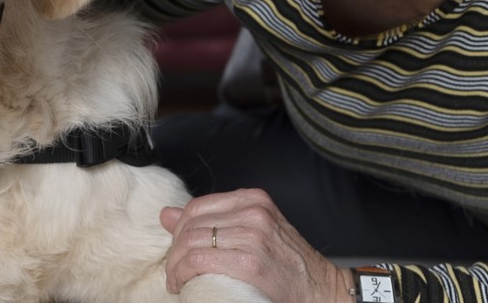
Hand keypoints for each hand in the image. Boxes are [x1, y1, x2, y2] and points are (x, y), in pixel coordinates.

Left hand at [160, 188, 353, 302]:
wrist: (321, 289)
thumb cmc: (287, 263)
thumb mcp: (252, 230)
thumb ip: (213, 220)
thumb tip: (166, 214)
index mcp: (253, 199)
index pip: (197, 206)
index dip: (179, 230)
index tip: (177, 250)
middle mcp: (253, 211)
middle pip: (191, 224)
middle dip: (174, 251)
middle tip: (174, 271)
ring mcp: (253, 235)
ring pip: (191, 243)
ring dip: (175, 266)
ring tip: (177, 280)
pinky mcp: (251, 262)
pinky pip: (200, 260)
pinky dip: (183, 274)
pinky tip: (183, 284)